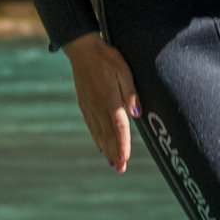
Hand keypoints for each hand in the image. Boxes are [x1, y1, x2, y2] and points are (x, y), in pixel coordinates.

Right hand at [63, 31, 141, 171]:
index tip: (125, 158)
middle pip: (108, 134)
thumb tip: (136, 113)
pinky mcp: (84, 105)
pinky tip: (101, 146)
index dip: (123, 143)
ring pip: (99, 133)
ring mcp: (89, 107)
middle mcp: (98, 106)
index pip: (118, 126)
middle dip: (115, 153)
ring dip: (107, 149)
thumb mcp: (124, 70)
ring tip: (113, 163)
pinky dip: (97, 138)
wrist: (83, 50)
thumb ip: (130, 92)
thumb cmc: (107, 58)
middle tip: (121, 169)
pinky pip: (91, 126)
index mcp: (110, 98)